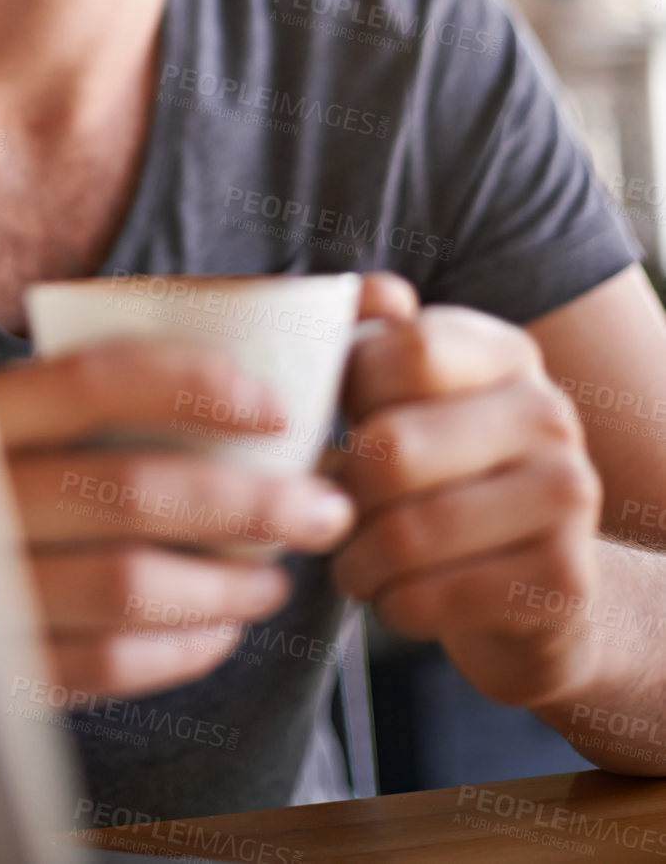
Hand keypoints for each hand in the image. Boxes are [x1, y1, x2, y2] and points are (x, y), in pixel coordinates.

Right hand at [0, 338, 356, 698]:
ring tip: (277, 578)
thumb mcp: (16, 414)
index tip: (276, 409)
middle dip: (250, 502)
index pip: (92, 382)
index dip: (191, 386)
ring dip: (227, 585)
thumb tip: (253, 356)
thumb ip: (106, 383)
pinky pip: (105, 664)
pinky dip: (179, 651)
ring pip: (128, 586)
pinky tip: (219, 630)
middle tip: (323, 508)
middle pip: (130, 491)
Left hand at [330, 274, 604, 706]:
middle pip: (393, 448)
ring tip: (357, 564)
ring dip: (356, 562)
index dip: (347, 391)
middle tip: (333, 513)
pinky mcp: (564, 579)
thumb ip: (371, 339)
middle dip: (339, 494)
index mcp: (503, 353)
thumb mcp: (407, 401)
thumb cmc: (438, 479)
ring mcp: (568, 494)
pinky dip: (392, 606)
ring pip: (406, 532)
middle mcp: (548, 413)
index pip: (408, 349)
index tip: (337, 422)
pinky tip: (400, 599)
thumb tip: (375, 293)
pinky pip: (431, 598)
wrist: (524, 590)